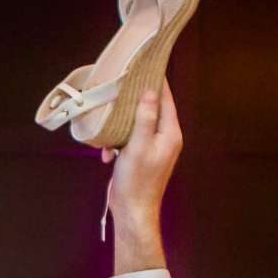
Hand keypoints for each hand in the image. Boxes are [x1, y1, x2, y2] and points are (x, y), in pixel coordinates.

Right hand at [104, 83, 181, 231]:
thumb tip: (150, 92)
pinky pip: (130, 141)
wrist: (132, 212)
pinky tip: (108, 154)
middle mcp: (165, 138)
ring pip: (137, 124)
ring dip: (121, 127)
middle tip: (120, 88)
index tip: (146, 65)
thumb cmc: (136, 181)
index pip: (166, 99)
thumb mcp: (138, 145)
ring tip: (110, 132)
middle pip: (151, 109)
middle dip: (134, 102)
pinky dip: (118, 144)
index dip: (157, 82)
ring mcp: (153, 148)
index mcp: (170, 134)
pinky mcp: (141, 157)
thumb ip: (145, 117)